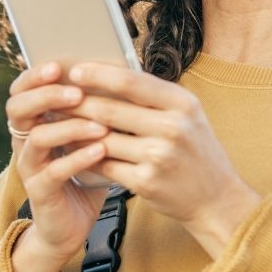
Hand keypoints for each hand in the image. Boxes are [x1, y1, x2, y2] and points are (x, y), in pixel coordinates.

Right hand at [4, 63, 110, 271]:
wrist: (72, 224)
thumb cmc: (85, 174)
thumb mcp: (90, 137)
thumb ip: (97, 110)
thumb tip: (125, 73)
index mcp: (35, 122)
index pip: (22, 89)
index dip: (35, 76)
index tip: (58, 64)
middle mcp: (25, 141)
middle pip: (18, 108)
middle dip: (46, 95)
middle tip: (75, 91)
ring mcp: (30, 167)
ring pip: (36, 138)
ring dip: (69, 127)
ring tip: (99, 124)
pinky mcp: (40, 192)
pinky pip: (53, 171)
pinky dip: (77, 158)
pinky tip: (100, 150)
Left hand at [65, 63, 262, 257]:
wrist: (217, 199)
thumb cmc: (197, 153)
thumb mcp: (188, 116)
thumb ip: (155, 97)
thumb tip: (110, 75)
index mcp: (182, 104)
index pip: (131, 82)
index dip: (98, 74)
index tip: (76, 71)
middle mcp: (173, 128)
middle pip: (110, 109)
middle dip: (77, 103)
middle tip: (55, 99)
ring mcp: (159, 157)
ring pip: (102, 138)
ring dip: (76, 132)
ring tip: (59, 125)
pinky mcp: (146, 182)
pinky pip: (104, 165)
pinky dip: (86, 158)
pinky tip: (74, 153)